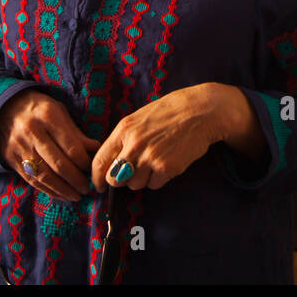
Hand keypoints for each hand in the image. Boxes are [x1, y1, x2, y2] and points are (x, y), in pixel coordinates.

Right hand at [0, 89, 100, 201]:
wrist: (4, 109)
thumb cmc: (39, 110)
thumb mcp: (60, 112)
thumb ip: (76, 133)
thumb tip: (95, 149)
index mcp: (48, 117)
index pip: (71, 147)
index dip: (84, 162)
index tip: (92, 169)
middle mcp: (32, 133)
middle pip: (58, 164)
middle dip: (76, 180)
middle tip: (87, 187)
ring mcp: (20, 148)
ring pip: (45, 176)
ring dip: (63, 189)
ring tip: (76, 195)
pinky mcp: (11, 160)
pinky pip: (32, 180)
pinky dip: (48, 190)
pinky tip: (61, 194)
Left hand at [91, 84, 228, 191]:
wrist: (200, 111)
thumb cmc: (170, 112)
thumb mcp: (139, 118)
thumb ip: (124, 139)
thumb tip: (112, 162)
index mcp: (124, 130)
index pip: (100, 161)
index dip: (96, 178)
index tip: (99, 184)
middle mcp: (134, 145)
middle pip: (114, 179)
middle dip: (120, 180)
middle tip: (132, 173)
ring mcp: (151, 157)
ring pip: (135, 184)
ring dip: (143, 178)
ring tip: (156, 161)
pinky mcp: (167, 168)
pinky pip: (154, 185)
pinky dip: (159, 178)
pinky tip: (168, 161)